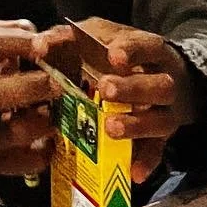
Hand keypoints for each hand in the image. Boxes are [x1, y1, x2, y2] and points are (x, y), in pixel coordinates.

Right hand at [0, 20, 55, 177]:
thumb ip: (21, 40)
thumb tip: (57, 34)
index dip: (15, 43)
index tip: (44, 44)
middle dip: (33, 87)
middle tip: (60, 85)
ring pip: (14, 131)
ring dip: (43, 122)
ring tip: (56, 115)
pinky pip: (27, 161)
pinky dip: (45, 152)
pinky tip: (52, 142)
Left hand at [51, 19, 200, 183]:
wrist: (158, 73)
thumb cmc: (119, 53)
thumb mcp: (98, 35)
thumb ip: (71, 37)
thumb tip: (41, 46)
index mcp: (150, 51)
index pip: (147, 47)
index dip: (133, 51)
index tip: (114, 57)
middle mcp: (164, 82)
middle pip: (160, 87)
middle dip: (132, 89)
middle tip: (105, 90)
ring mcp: (165, 112)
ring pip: (161, 121)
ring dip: (137, 126)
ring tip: (111, 128)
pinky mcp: (161, 137)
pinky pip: (157, 151)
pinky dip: (146, 162)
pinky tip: (134, 172)